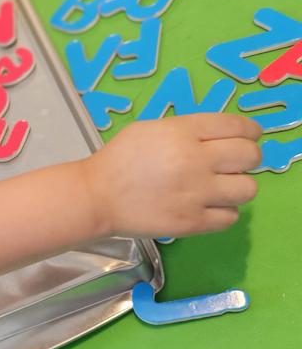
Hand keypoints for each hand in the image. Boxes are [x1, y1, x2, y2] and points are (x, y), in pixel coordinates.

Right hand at [83, 113, 262, 237]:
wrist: (96, 197)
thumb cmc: (119, 159)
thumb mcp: (150, 129)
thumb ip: (186, 130)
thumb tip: (218, 137)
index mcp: (183, 132)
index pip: (238, 126)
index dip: (251, 131)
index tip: (250, 137)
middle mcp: (195, 160)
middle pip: (250, 156)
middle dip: (247, 158)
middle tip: (234, 164)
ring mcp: (196, 194)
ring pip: (247, 189)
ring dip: (237, 187)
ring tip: (219, 189)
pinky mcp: (193, 222)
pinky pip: (231, 217)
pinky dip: (223, 212)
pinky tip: (206, 207)